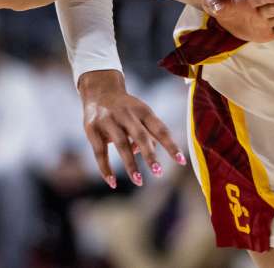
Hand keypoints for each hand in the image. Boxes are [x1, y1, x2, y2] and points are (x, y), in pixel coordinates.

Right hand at [78, 70, 185, 188]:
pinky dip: (105, 168)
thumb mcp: (140, 115)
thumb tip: (146, 154)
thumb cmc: (127, 109)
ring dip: (130, 164)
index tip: (182, 162)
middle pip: (140, 135)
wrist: (99, 90)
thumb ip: (148, 134)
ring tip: (139, 181)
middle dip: (150, 155)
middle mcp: (126, 113)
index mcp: (143, 110)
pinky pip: (100, 151)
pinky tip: (112, 183)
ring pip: (121, 144)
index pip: (160, 129)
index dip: (171, 145)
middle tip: (159, 173)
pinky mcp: (92, 128)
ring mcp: (108, 119)